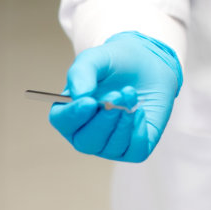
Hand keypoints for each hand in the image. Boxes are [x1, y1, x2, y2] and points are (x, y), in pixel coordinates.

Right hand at [49, 31, 182, 161]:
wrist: (148, 63)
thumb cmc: (116, 63)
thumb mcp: (96, 59)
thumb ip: (82, 72)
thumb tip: (79, 95)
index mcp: (70, 111)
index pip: (62, 122)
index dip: (73, 115)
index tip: (89, 102)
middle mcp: (87, 132)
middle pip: (86, 141)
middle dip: (104, 119)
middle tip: (118, 95)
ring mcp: (110, 143)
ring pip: (111, 147)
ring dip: (123, 122)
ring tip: (130, 94)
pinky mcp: (135, 146)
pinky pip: (136, 151)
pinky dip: (139, 132)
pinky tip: (140, 110)